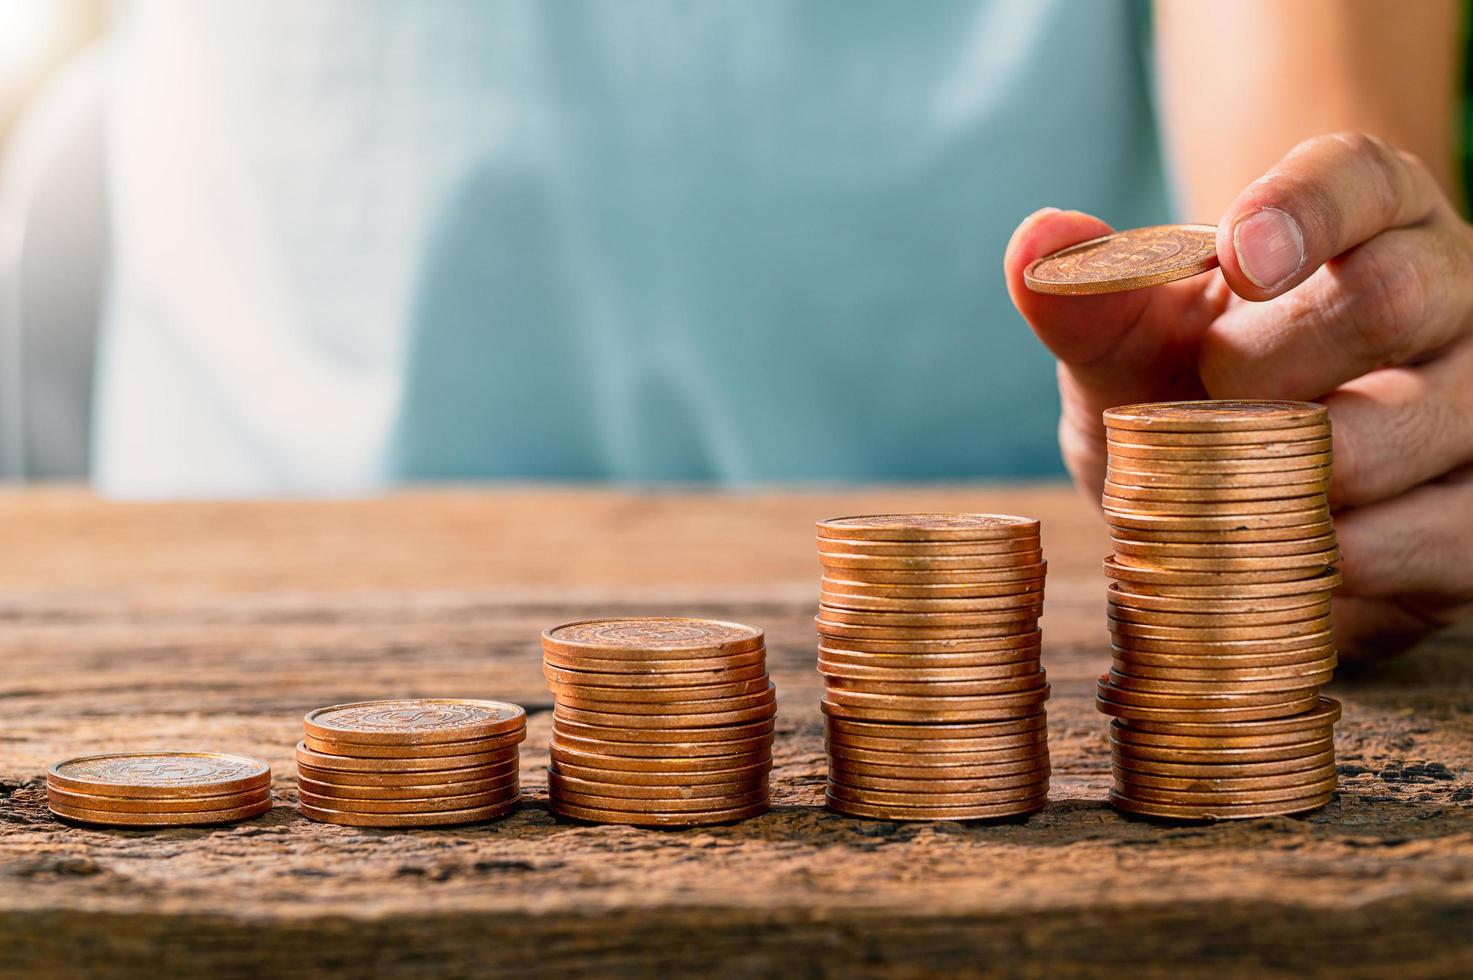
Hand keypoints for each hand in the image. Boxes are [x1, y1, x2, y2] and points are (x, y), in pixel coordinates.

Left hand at [1004, 133, 1472, 659]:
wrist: (1236, 502)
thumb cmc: (1188, 390)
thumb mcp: (1128, 345)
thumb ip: (1089, 298)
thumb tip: (1037, 240)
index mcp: (1365, 219)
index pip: (1356, 177)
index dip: (1301, 211)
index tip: (1234, 259)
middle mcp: (1448, 291)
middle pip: (1395, 297)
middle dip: (1269, 366)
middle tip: (1205, 402)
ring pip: (1421, 423)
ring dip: (1295, 471)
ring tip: (1234, 484)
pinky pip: (1439, 534)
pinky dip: (1342, 552)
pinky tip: (1289, 547)